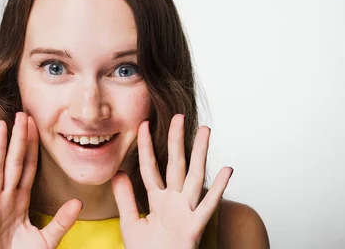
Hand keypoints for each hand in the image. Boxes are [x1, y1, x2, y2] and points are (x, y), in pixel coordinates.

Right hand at [0, 112, 81, 248]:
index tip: (35, 126)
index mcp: (19, 202)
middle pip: (13, 162)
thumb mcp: (46, 240)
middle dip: (17, 139)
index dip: (32, 147)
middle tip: (21, 114)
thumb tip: (78, 202)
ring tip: (2, 126)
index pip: (28, 168)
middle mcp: (4, 199)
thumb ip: (61, 221)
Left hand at [112, 114, 232, 248]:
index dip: (146, 147)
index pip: (150, 168)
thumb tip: (118, 173)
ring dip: (200, 154)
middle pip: (175, 165)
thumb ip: (125, 199)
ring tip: (205, 131)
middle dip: (176, 140)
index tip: (142, 124)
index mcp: (158, 201)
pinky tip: (227, 170)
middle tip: (178, 116)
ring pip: (194, 177)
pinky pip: (207, 206)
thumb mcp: (131, 224)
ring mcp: (185, 212)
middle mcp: (173, 202)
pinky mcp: (194, 228)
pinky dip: (218, 189)